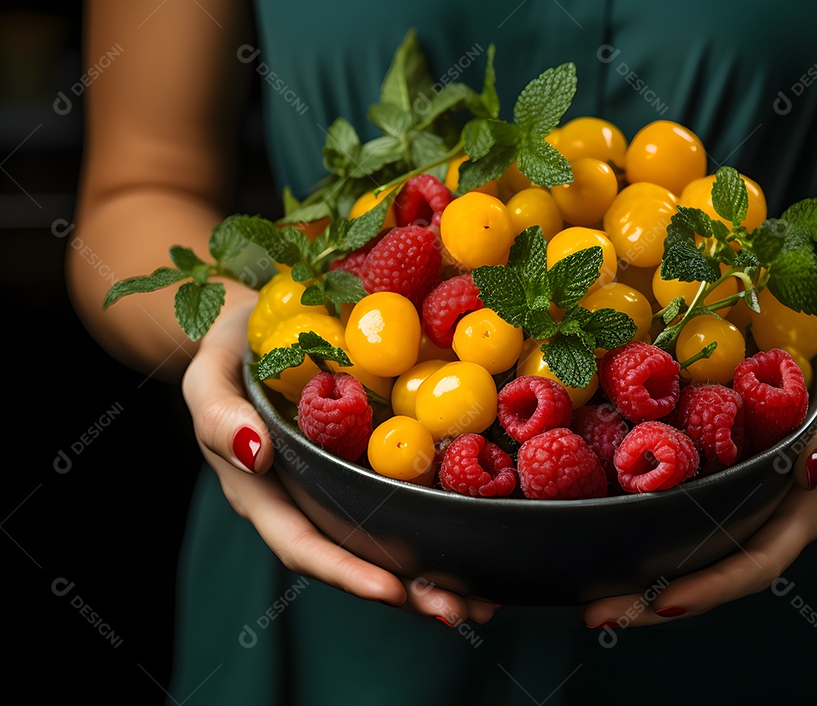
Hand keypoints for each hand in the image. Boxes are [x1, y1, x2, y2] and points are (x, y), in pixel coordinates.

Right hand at [180, 298, 497, 625]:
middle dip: (408, 592)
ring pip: (390, 540)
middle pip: (358, 559)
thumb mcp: (209, 376)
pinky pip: (408, 499)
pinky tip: (486, 537)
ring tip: (487, 602)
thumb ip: (221, 417)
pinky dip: (445, 524)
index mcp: (266, 495)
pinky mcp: (373, 462)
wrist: (257, 326)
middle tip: (461, 612)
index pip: (305, 545)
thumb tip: (255, 453)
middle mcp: (310, 501)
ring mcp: (344, 486)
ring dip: (436, 574)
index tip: (390, 592)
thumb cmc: (228, 354)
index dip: (346, 572)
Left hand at [581, 325, 816, 625]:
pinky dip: (630, 520)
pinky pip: (668, 504)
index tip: (663, 602)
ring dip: (632, 575)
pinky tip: (588, 523)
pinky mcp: (705, 471)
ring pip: (680, 547)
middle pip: (706, 572)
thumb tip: (811, 468)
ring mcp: (729, 497)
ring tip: (580, 592)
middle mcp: (758, 514)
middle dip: (651, 602)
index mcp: (798, 510)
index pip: (754, 563)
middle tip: (593, 616)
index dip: (711, 587)